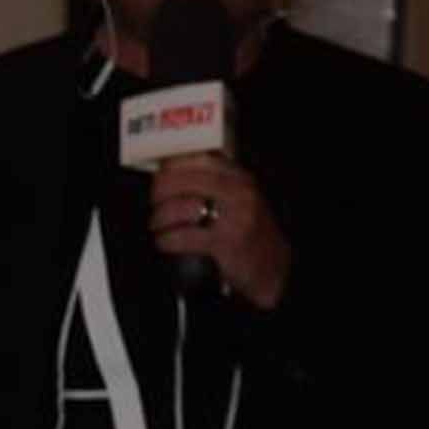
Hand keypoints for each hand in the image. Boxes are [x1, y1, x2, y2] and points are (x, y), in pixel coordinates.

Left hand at [146, 153, 289, 307]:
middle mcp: (239, 192)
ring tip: (157, 225)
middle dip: (159, 192)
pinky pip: (183, 236)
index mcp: (239, 178)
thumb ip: (213, 181)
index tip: (159, 177)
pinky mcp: (225, 242)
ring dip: (159, 218)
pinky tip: (164, 242)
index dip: (170, 168)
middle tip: (154, 203)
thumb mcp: (239, 198)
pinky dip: (166, 239)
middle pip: (181, 181)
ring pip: (179, 207)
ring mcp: (234, 217)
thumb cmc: (249, 231)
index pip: (196, 159)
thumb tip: (169, 169)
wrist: (274, 269)